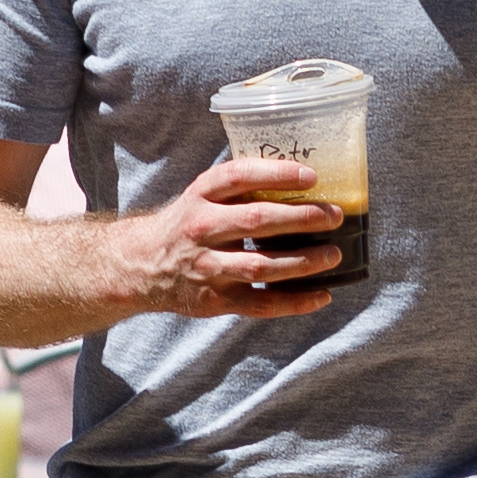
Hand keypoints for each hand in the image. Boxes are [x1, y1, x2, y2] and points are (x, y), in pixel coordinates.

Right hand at [108, 155, 351, 320]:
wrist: (142, 265)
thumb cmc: (187, 224)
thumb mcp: (202, 196)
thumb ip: (240, 187)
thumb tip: (302, 178)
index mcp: (200, 197)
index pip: (238, 178)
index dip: (276, 174)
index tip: (312, 177)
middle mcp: (200, 230)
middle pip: (256, 221)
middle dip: (301, 218)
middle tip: (334, 216)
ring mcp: (207, 268)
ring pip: (261, 265)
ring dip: (304, 261)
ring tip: (334, 255)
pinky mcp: (215, 300)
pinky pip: (261, 303)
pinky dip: (295, 302)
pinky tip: (322, 295)